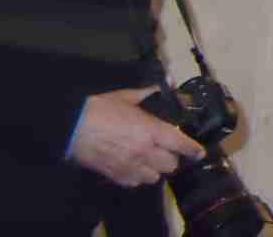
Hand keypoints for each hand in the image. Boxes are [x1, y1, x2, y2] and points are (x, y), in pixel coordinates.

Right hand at [68, 88, 202, 188]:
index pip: (181, 144)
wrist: (73, 126)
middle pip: (171, 165)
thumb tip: (157, 88)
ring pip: (154, 177)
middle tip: (166, 150)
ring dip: (155, 170)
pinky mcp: (114, 175)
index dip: (193, 150)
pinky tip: (133, 167)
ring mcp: (130, 165)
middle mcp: (145, 150)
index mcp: (151, 130)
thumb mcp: (126, 97)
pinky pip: (134, 183)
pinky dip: (137, 177)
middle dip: (171, 158)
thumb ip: (145, 94)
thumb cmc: (100, 109)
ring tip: (149, 161)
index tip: (199, 153)